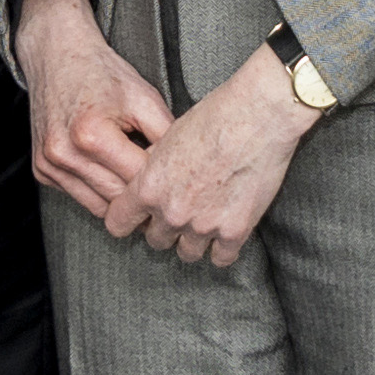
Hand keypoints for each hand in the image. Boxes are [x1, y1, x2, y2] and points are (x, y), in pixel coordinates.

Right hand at [12, 0, 172, 225]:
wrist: (56, 55)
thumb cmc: (101, 73)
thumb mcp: (144, 97)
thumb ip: (166, 137)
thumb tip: (182, 173)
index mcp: (91, 134)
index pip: (139, 179)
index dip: (162, 178)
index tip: (176, 175)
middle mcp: (64, 154)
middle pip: (119, 200)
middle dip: (142, 194)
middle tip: (161, 184)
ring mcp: (49, 165)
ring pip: (99, 208)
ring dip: (120, 198)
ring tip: (135, 177)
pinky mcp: (42, 171)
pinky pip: (80, 196)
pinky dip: (98, 190)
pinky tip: (109, 168)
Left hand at [114, 52, 317, 269]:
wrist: (257, 116)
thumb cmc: (214, 116)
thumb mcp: (168, 137)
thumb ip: (153, 167)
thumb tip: (147, 178)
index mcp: (149, 187)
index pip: (118, 224)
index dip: (129, 220)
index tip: (139, 217)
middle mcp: (171, 212)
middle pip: (156, 241)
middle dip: (166, 228)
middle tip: (182, 211)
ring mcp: (203, 225)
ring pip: (187, 254)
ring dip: (193, 241)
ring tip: (205, 222)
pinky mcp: (235, 230)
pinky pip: (221, 258)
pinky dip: (222, 249)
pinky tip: (226, 233)